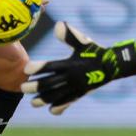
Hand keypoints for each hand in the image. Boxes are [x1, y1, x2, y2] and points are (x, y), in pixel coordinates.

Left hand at [21, 22, 135, 115]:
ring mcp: (76, 87)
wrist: (113, 66)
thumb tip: (58, 25)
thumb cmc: (95, 51)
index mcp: (70, 64)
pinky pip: (68, 102)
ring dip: (43, 100)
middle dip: (35, 87)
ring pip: (57, 96)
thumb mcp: (83, 41)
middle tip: (23, 88)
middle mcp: (72, 77)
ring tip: (33, 103)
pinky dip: (60, 107)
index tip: (26, 69)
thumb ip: (70, 35)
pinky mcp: (80, 94)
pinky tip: (51, 110)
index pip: (52, 66)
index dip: (39, 67)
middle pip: (50, 84)